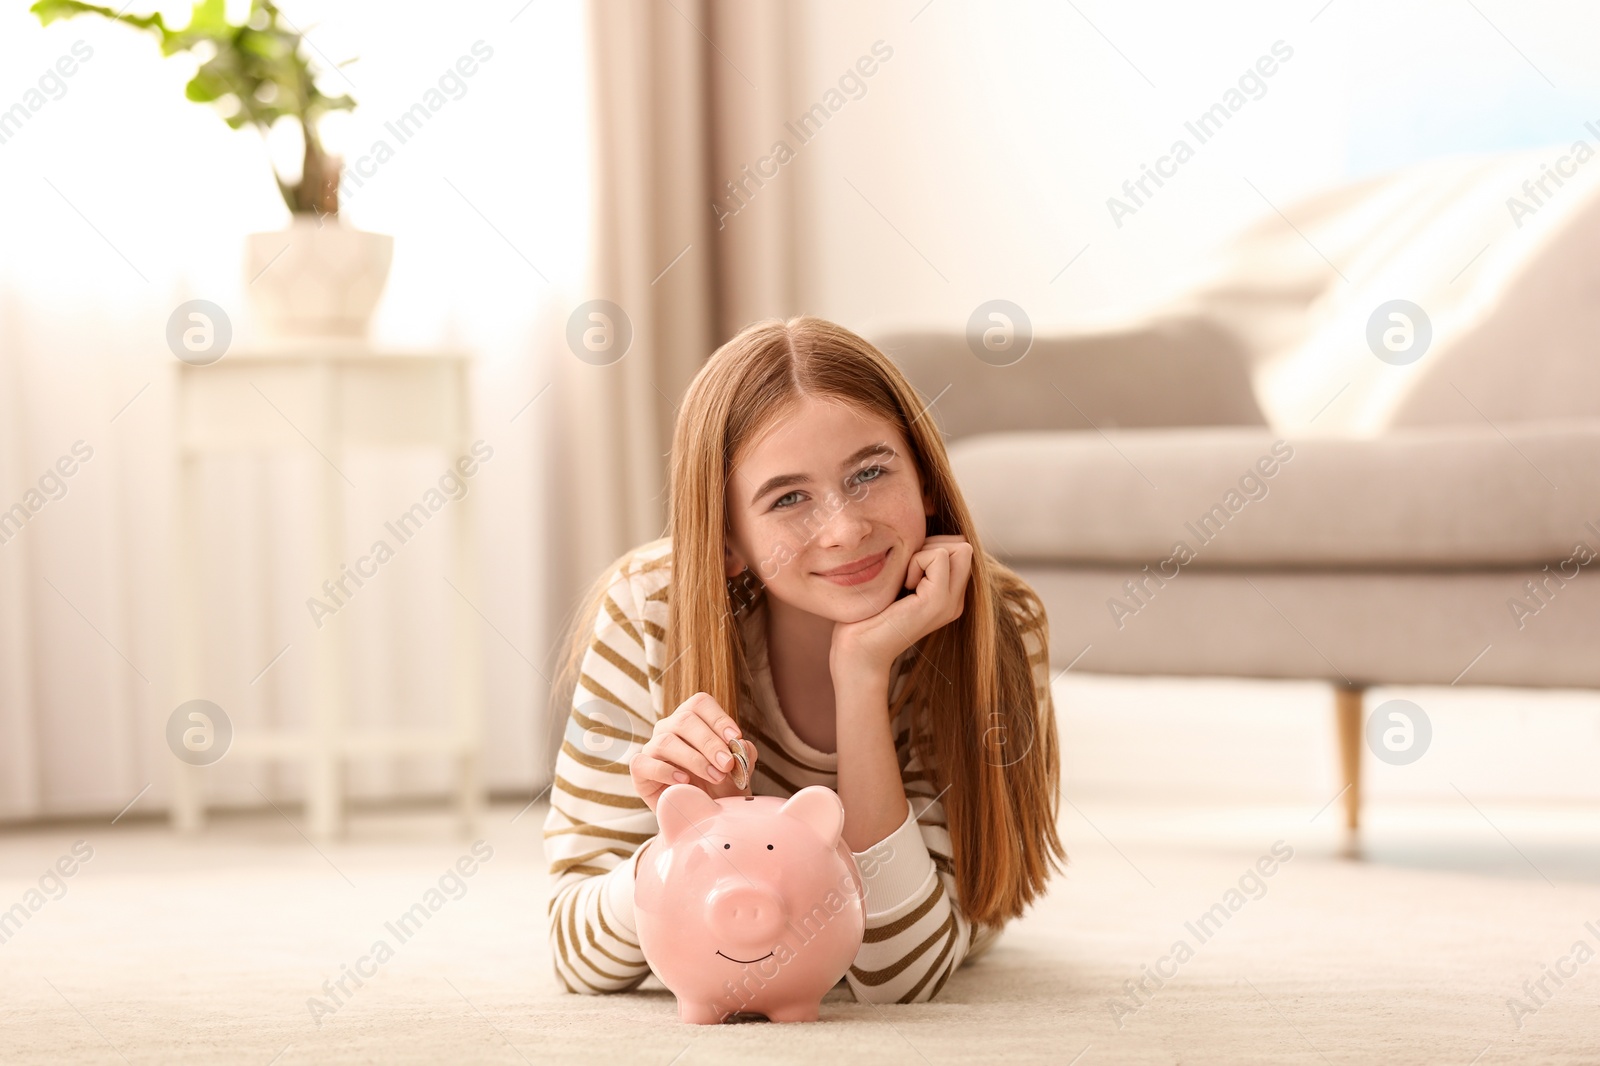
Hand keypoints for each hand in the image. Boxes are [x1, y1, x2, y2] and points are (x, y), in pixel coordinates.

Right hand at [629, 692, 757, 813]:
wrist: (701, 815)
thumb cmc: (717, 786)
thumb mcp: (737, 771)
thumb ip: (743, 755)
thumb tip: (742, 745)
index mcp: (692, 719)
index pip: (700, 703)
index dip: (718, 718)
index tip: (735, 737)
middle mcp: (669, 728)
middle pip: (684, 720)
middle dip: (710, 742)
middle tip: (727, 764)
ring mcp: (652, 748)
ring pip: (666, 741)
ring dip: (694, 759)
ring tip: (714, 776)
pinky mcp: (640, 770)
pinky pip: (645, 763)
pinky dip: (667, 772)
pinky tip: (685, 781)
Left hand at [830, 535, 972, 680]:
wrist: (857, 650)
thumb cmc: (867, 612)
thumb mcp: (898, 579)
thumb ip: (917, 560)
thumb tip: (924, 525)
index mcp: (948, 595)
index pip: (959, 547)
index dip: (932, 545)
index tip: (905, 569)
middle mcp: (955, 601)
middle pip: (963, 545)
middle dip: (931, 545)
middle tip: (905, 573)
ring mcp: (950, 603)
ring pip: (958, 547)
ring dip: (923, 554)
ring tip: (904, 582)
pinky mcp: (938, 602)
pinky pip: (938, 556)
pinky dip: (916, 562)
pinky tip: (902, 587)